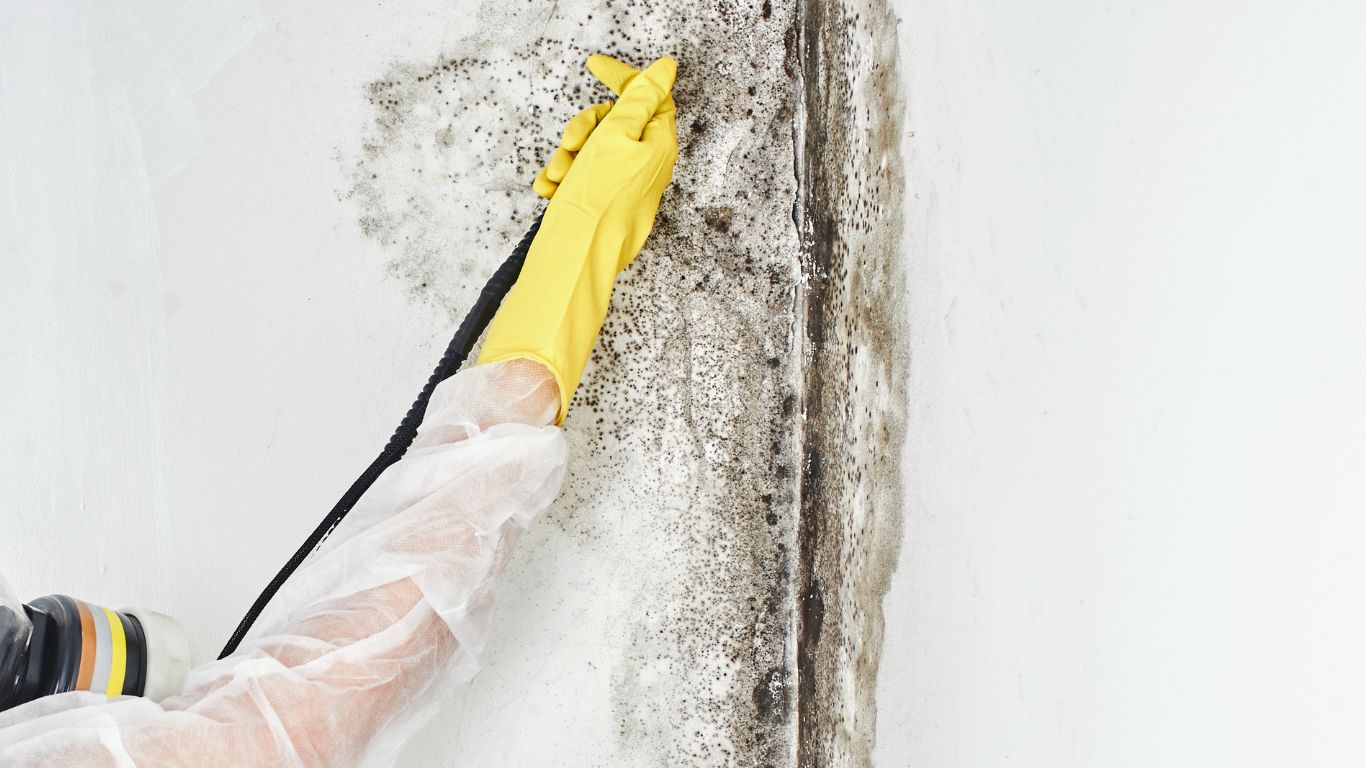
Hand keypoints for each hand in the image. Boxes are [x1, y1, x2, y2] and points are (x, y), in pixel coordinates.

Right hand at [533, 56, 678, 234]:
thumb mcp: (616, 134)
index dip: (624, 78)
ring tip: (558, 178)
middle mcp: (645, 163)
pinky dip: (563, 179)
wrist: (578, 255)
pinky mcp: (604, 202)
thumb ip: (642, 97)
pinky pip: (582, 177)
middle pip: (615, 122)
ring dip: (568, 158)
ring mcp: (624, 184)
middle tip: (570, 144)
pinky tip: (549, 190)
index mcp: (658, 144)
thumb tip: (667, 68)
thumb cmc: (598, 198)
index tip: (594, 66)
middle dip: (584, 129)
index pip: (650, 96)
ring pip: (592, 149)